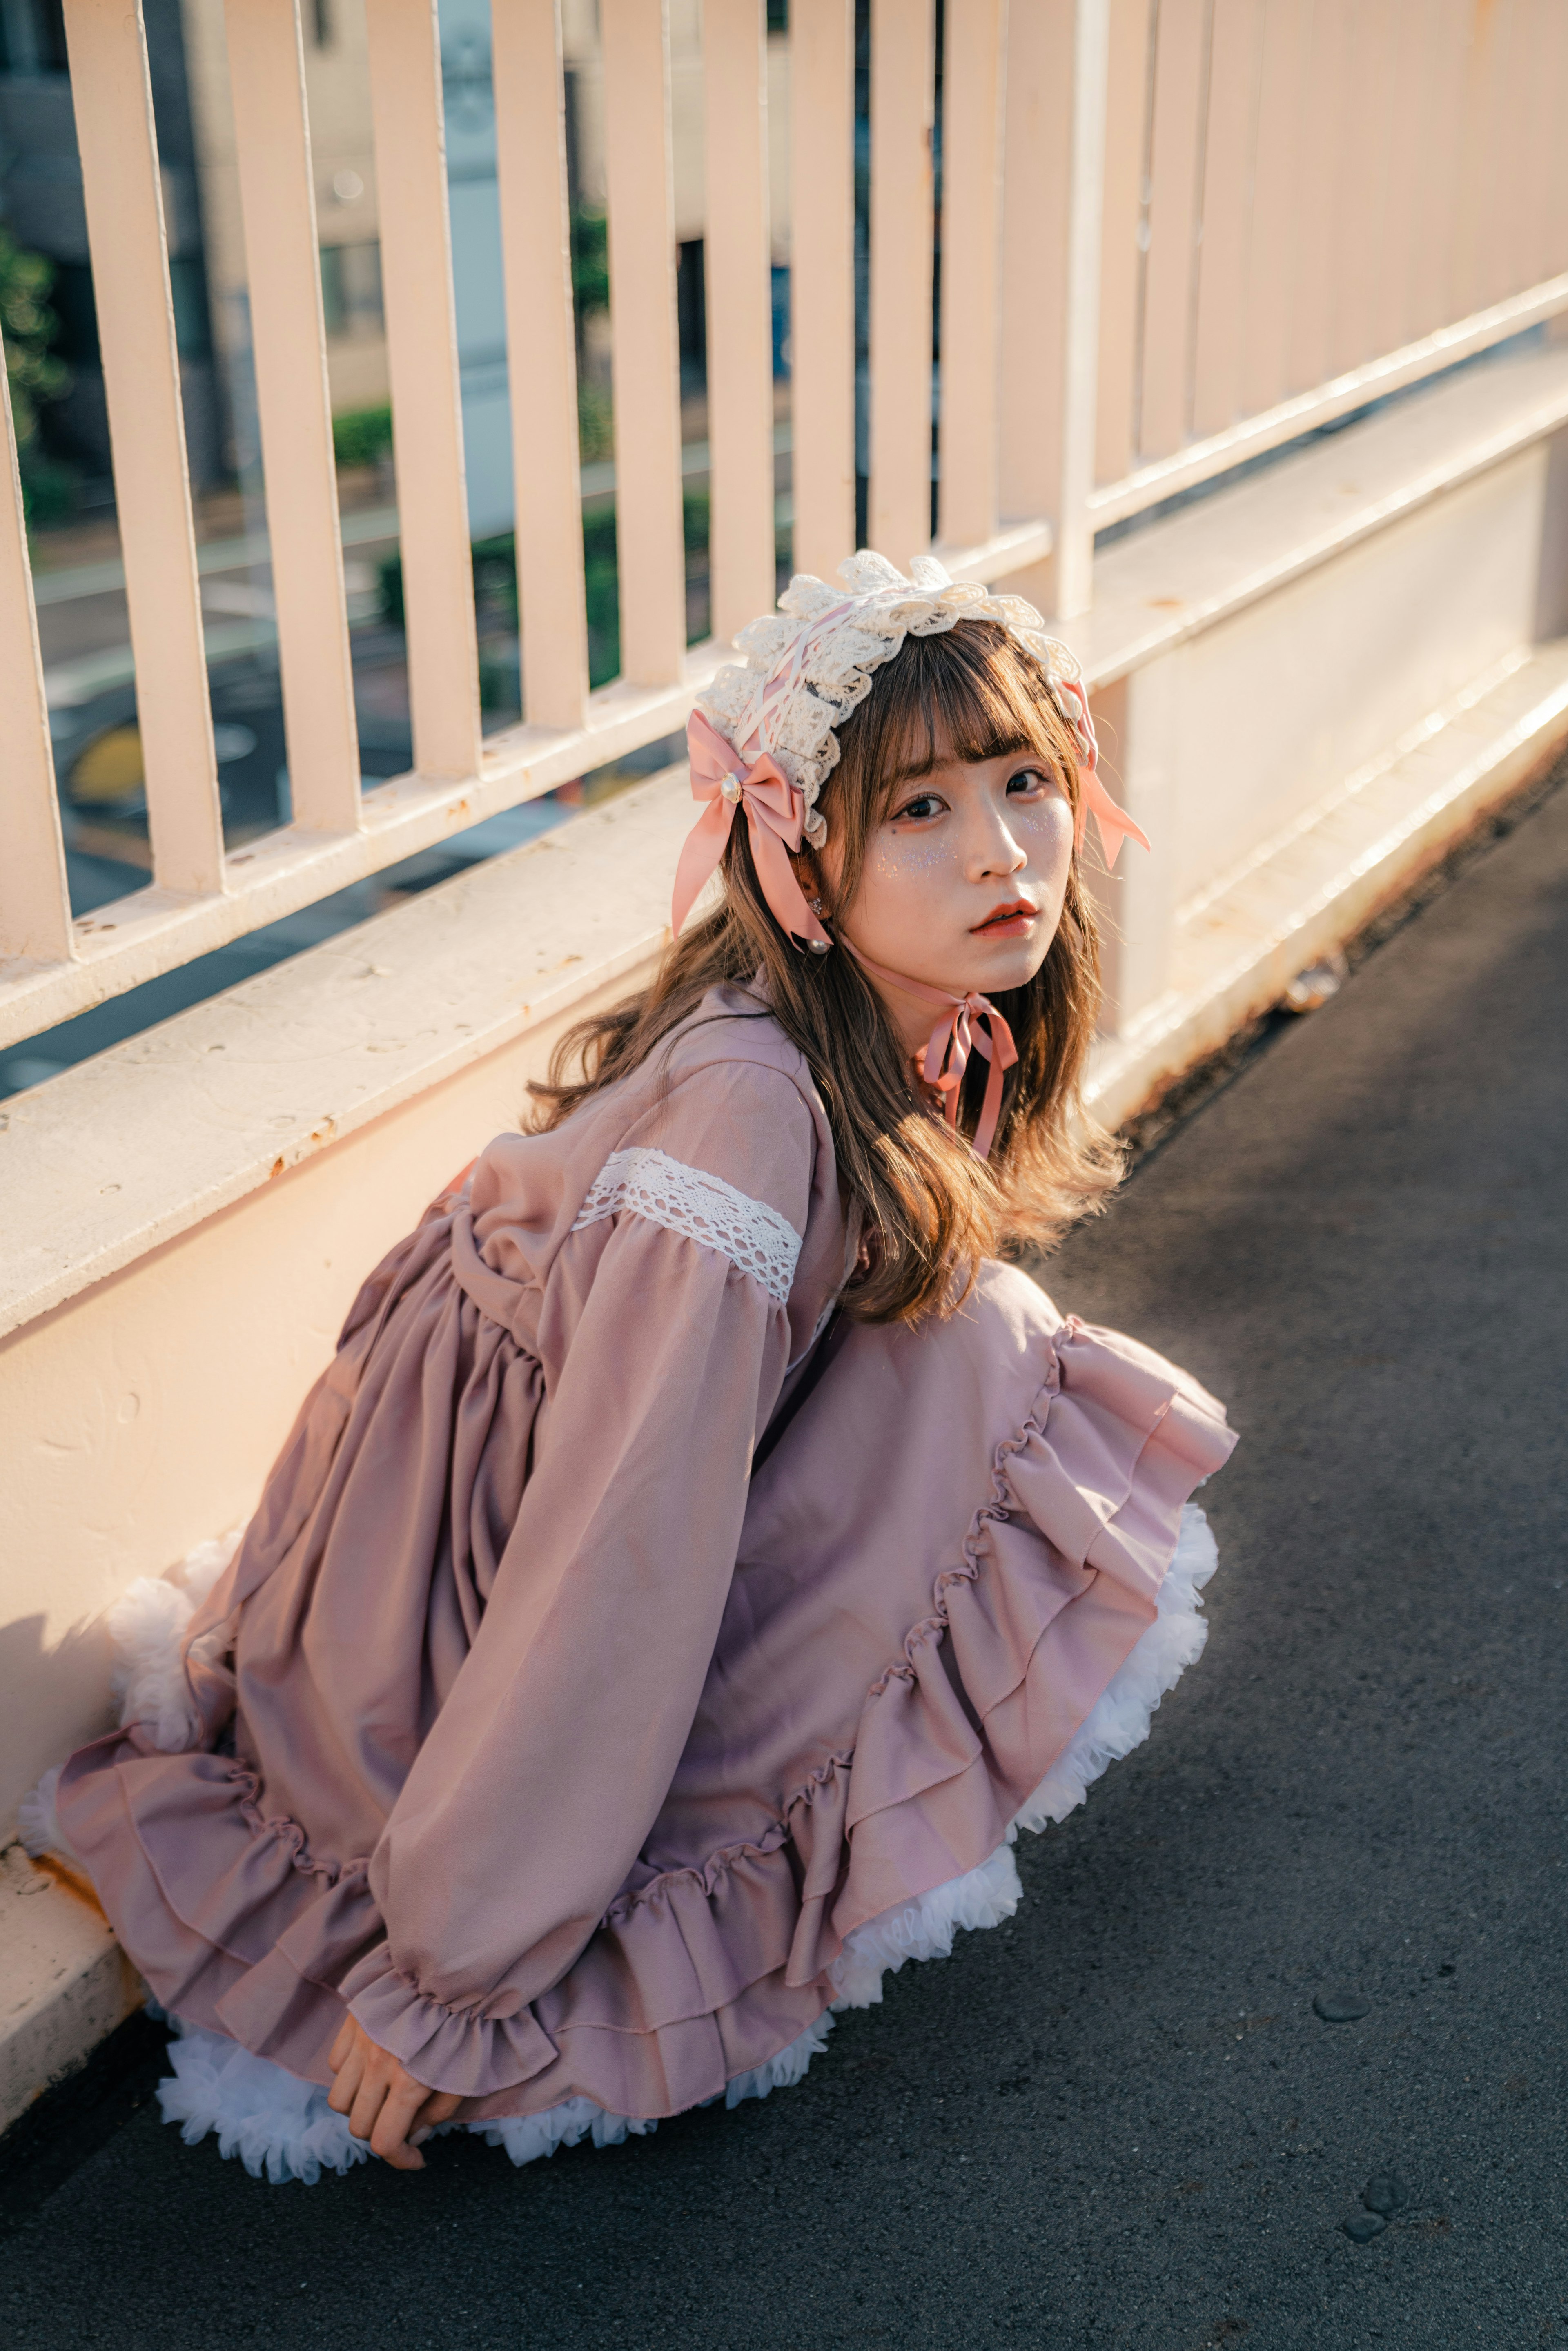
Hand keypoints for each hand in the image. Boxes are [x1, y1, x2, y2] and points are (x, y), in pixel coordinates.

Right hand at [327, 2014, 462, 2169]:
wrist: (450, 1975)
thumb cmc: (463, 2027)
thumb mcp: (464, 2077)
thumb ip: (438, 2113)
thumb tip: (415, 2136)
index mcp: (408, 2084)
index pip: (384, 2142)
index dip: (399, 2160)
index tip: (414, 2159)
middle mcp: (378, 2067)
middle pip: (359, 2125)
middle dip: (380, 2133)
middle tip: (401, 2123)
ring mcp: (361, 2044)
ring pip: (339, 2100)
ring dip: (358, 2107)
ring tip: (381, 2097)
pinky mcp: (352, 2023)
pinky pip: (335, 2065)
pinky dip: (348, 2076)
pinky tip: (370, 2069)